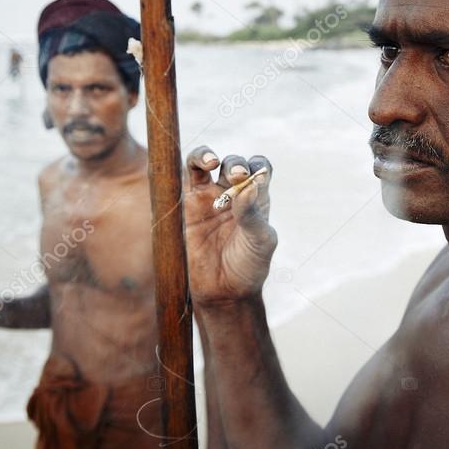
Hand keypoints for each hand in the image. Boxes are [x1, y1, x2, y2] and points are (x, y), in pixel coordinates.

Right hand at [184, 147, 276, 306]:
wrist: (223, 292)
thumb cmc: (248, 267)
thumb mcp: (260, 242)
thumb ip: (253, 215)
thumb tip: (247, 185)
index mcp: (256, 198)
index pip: (259, 168)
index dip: (258, 166)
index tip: (257, 178)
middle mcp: (233, 193)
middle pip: (234, 163)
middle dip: (236, 164)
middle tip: (238, 175)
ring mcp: (209, 197)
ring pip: (206, 163)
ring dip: (208, 156)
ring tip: (212, 162)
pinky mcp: (188, 204)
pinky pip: (188, 176)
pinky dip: (194, 164)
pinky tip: (203, 165)